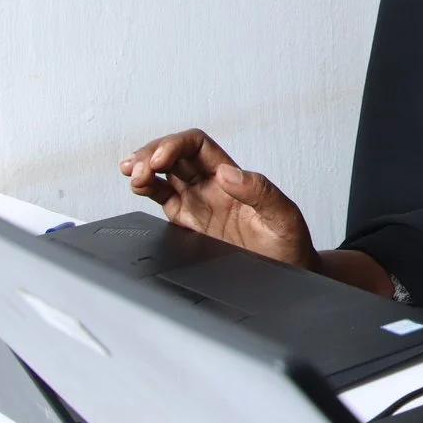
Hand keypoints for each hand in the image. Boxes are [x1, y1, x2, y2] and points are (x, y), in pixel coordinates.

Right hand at [120, 129, 312, 267]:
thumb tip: (227, 174)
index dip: (175, 145)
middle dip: (151, 155)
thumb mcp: (284, 218)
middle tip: (136, 168)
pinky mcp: (190, 227)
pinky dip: (147, 190)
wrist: (290, 277)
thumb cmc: (291, 246)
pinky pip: (163, 200)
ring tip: (131, 173)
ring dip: (144, 169)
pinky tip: (138, 187)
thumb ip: (261, 193)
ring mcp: (199, 206)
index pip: (197, 146)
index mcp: (234, 179)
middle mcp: (213, 188)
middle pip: (174, 156)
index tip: (161, 159)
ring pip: (164, 176)